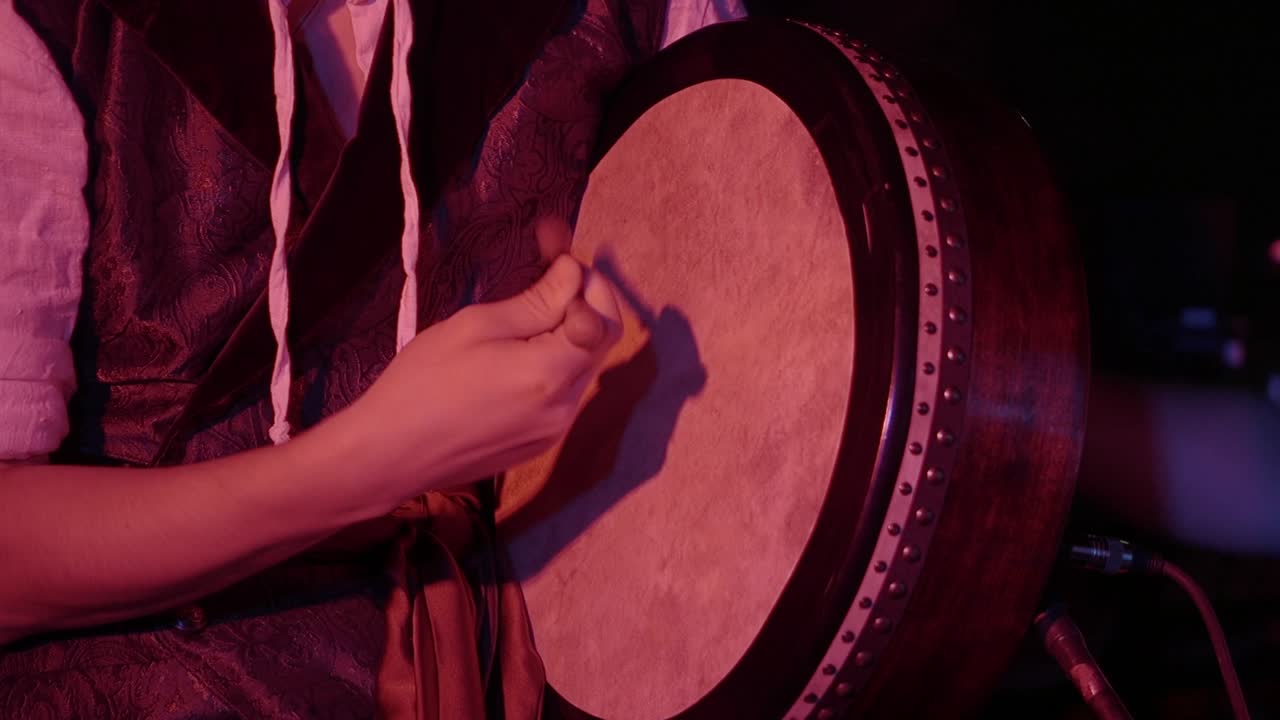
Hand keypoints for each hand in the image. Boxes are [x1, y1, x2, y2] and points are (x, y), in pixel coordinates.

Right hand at [339, 220, 621, 506]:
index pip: (604, 319)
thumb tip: (573, 272)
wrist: (389, 454)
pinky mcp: (539, 443)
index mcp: (551, 374)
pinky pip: (562, 394)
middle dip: (582, 302)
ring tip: (526, 312)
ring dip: (567, 333)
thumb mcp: (477, 326)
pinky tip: (517, 354)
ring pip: (581, 368)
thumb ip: (537, 301)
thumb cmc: (423, 382)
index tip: (557, 257)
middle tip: (548, 272)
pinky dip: (553, 364)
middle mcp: (564, 407)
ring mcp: (554, 431)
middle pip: (599, 344)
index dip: (589, 282)